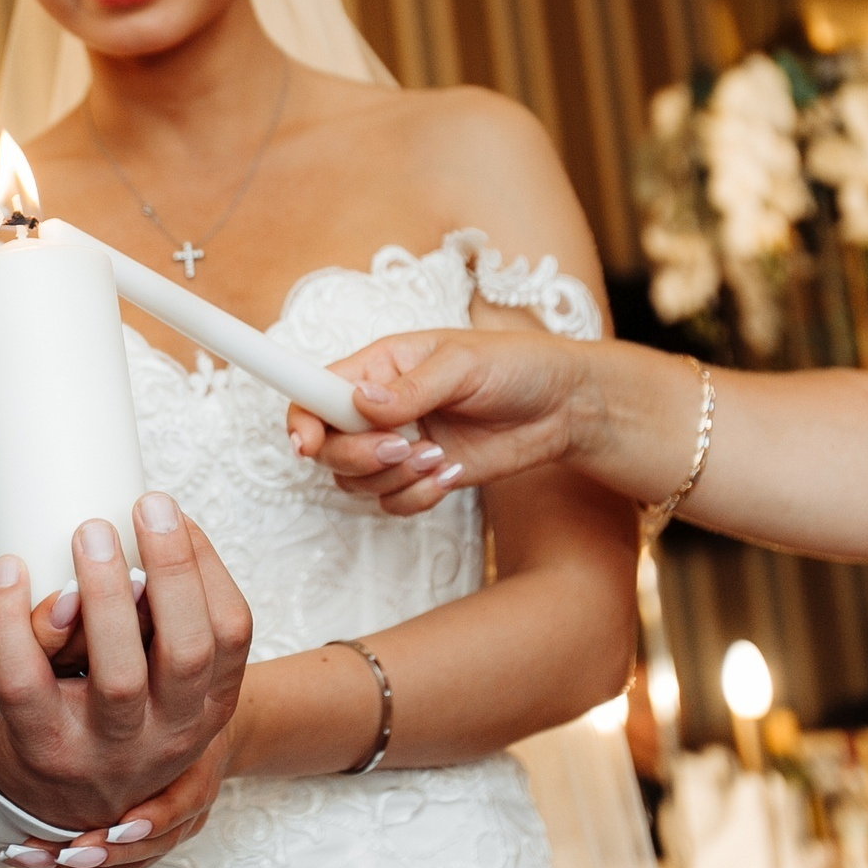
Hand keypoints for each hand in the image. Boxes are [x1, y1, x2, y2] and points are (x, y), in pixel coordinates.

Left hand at [0, 497, 251, 864]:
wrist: (59, 808)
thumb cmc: (117, 712)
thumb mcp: (169, 682)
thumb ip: (170, 614)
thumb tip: (159, 514)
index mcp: (208, 704)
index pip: (232, 631)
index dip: (207, 564)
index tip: (173, 510)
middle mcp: (170, 733)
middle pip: (187, 652)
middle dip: (171, 571)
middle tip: (145, 505)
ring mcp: (108, 749)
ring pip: (117, 676)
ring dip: (105, 597)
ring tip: (90, 531)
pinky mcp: (44, 751)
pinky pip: (24, 681)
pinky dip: (12, 620)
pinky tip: (8, 569)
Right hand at [286, 329, 595, 515]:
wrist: (566, 407)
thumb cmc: (517, 366)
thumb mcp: (465, 364)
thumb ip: (411, 387)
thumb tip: (361, 401)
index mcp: (379, 366)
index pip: (315, 391)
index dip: (301, 418)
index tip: (308, 443)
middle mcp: (378, 408)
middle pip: (329, 447)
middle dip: (360, 456)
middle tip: (405, 447)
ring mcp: (398, 445)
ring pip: (357, 482)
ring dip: (395, 478)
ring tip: (440, 457)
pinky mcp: (422, 476)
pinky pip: (392, 503)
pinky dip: (417, 497)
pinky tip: (452, 474)